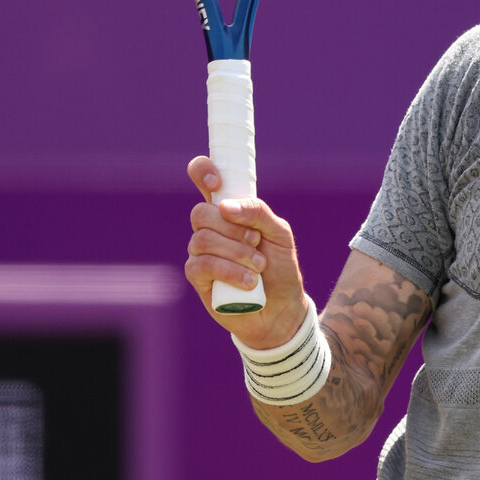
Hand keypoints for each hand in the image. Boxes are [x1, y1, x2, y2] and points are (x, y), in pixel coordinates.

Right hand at [185, 155, 309, 348]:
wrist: (282, 308)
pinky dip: (230, 271)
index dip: (202, 171)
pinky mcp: (197, 277)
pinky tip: (250, 282)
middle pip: (201, 212)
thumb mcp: (280, 234)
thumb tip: (225, 206)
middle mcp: (211, 228)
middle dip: (233, 227)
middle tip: (256, 241)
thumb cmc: (281, 267)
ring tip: (259, 266)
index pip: (204, 179)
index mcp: (230, 211)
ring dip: (237, 252)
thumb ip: (258, 212)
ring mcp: (201, 252)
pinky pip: (202, 265)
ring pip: (202, 239)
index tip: (216, 181)